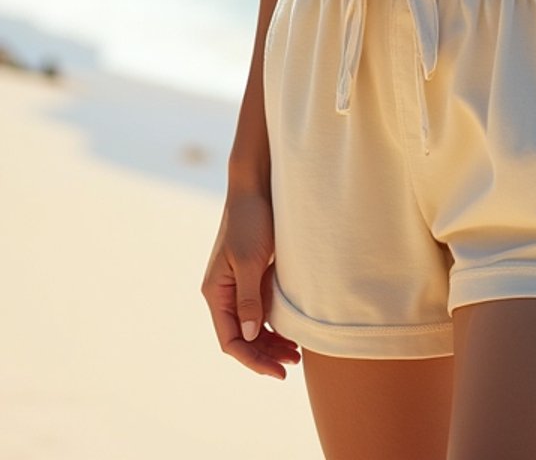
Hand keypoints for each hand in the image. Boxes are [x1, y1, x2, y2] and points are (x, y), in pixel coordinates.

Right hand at [201, 188, 300, 378]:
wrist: (256, 188)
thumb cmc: (250, 221)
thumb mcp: (250, 261)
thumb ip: (249, 299)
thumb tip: (249, 336)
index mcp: (216, 293)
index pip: (230, 341)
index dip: (253, 360)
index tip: (278, 371)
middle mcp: (224, 293)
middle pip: (241, 338)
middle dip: (265, 354)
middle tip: (293, 364)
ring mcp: (238, 286)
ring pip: (252, 326)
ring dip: (271, 342)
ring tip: (296, 354)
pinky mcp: (252, 276)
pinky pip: (260, 310)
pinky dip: (274, 323)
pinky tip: (292, 330)